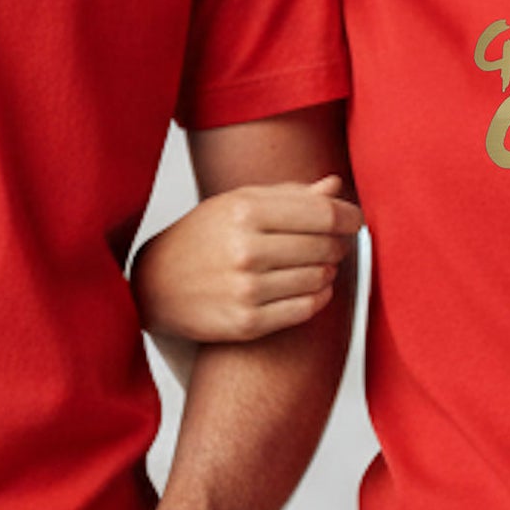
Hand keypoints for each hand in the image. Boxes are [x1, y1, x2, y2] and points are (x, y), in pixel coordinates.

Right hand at [132, 176, 360, 343]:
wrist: (154, 286)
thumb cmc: (201, 238)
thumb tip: (336, 186)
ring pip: (320, 278)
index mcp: (244, 210)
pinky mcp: (247, 323)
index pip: (321, 213)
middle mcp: (246, 250)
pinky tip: (310, 287)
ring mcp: (247, 290)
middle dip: (337, 243)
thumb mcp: (237, 203)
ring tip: (315, 264)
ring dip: (327, 270)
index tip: (354, 219)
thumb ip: (289, 195)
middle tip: (333, 242)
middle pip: (325, 245)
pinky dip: (318, 297)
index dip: (348, 216)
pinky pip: (307, 309)